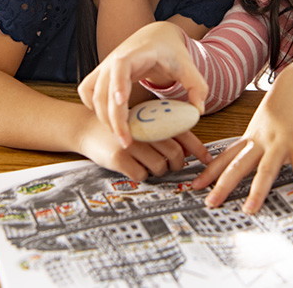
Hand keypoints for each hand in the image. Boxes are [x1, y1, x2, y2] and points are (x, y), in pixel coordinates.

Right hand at [77, 117, 211, 181]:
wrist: (85, 127)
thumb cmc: (120, 126)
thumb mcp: (142, 121)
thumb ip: (163, 131)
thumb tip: (188, 151)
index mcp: (153, 117)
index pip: (184, 133)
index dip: (199, 149)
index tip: (207, 160)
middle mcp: (144, 129)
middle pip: (175, 154)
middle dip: (178, 165)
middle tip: (173, 166)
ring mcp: (132, 143)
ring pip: (160, 167)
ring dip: (160, 171)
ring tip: (151, 165)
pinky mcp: (118, 157)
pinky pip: (141, 175)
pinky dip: (142, 175)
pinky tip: (135, 167)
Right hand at [78, 21, 208, 147]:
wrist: (155, 37)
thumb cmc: (169, 51)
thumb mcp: (187, 65)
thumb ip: (197, 86)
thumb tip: (197, 110)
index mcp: (134, 54)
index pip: (121, 66)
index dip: (118, 83)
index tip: (121, 101)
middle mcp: (114, 60)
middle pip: (104, 89)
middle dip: (112, 117)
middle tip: (126, 141)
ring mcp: (104, 67)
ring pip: (94, 95)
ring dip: (105, 117)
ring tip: (122, 136)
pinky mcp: (99, 74)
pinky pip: (87, 93)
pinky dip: (93, 107)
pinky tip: (107, 120)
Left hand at [191, 50, 292, 213]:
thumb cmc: (282, 102)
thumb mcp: (262, 121)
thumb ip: (255, 140)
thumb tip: (246, 155)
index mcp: (251, 137)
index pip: (225, 157)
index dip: (209, 173)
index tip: (195, 186)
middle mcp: (262, 141)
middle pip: (239, 166)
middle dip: (223, 186)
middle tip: (211, 202)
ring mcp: (280, 142)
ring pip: (266, 169)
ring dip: (257, 191)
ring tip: (250, 209)